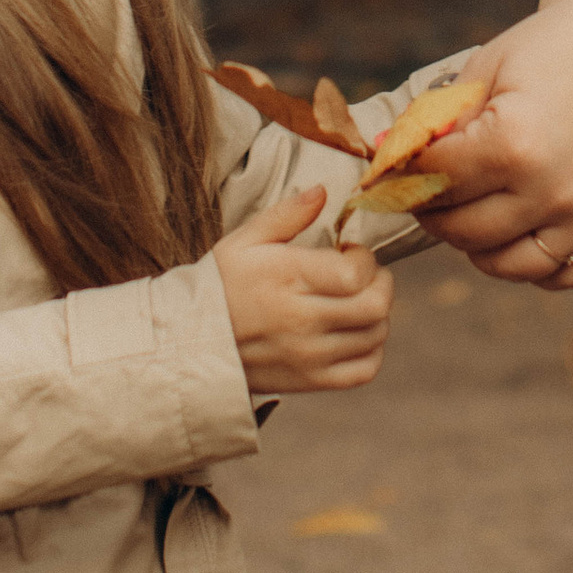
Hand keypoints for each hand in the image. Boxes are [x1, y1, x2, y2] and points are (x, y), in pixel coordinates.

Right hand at [212, 187, 394, 396]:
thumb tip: (321, 191)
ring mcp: (309, 356)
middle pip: (375, 306)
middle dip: (381, 282)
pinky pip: (364, 370)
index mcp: (288, 279)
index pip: (355, 274)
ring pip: (375, 336)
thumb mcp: (244, 241)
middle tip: (365, 274)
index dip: (364, 258)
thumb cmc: (220, 286)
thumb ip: (287, 214)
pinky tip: (358, 332)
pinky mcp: (311, 381)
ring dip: (378, 313)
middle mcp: (303, 321)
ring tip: (358, 300)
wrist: (191, 344)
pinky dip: (373, 350)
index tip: (349, 251)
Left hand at [412, 0, 572, 289]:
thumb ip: (447, 115)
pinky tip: (523, 240)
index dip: (403, 174)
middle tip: (427, 196)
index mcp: (511, 143)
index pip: (434, 180)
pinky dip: (537, 269)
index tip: (391, 173)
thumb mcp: (498, 61)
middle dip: (434, 212)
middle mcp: (549, 191)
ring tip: (472, 221)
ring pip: (509, 265)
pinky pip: (568, 275)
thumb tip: (400, 154)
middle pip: (463, 230)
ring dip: (478, 249)